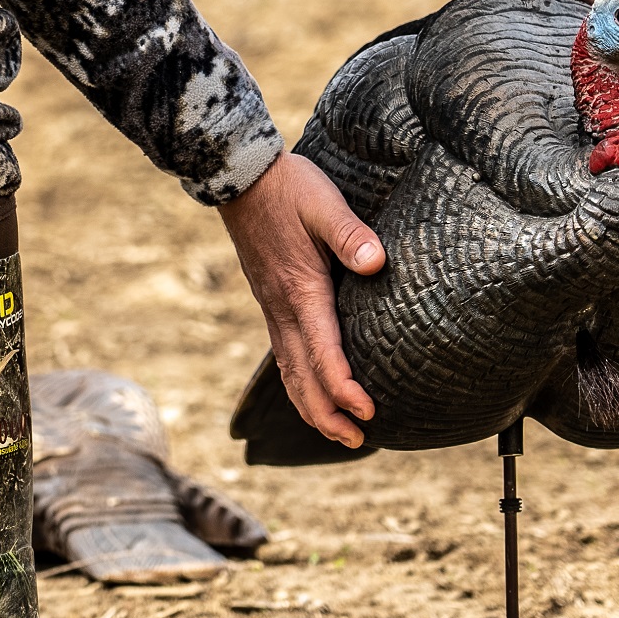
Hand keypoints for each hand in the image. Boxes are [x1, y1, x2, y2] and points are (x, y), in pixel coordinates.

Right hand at [220, 153, 384, 447]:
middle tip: (357, 440)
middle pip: (302, 376)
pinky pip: (283, 354)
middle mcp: (283, 307)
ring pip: (289, 371)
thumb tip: (378, 263)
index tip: (368, 411)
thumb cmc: (288, 188)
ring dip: (311, 406)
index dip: (343, 387)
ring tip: (337, 432)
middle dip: (327, 414)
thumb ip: (351, 235)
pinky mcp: (271, 301)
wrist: (241, 177)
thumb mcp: (324, 204)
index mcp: (301, 289)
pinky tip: (312, 390)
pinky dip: (298, 383)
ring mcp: (273, 307)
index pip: (322, 352)